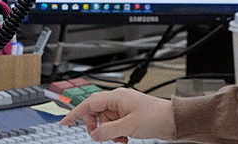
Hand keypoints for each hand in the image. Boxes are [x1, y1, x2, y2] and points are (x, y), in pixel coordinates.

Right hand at [59, 88, 176, 142]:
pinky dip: (116, 134)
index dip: (75, 113)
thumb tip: (93, 135)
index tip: (64, 121)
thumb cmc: (155, 117)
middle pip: (96, 114)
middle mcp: (118, 101)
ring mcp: (124, 109)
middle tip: (101, 137)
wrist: (173, 121)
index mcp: (116, 97)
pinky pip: (115, 126)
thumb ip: (107, 131)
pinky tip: (124, 139)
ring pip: (105, 122)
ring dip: (109, 133)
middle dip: (97, 127)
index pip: (89, 103)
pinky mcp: (129, 117)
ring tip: (120, 139)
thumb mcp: (127, 126)